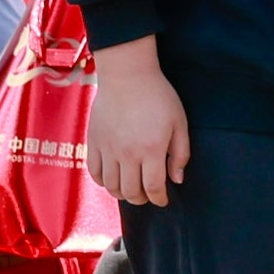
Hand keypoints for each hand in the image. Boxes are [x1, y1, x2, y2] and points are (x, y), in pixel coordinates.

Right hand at [86, 35, 190, 209]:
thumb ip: (180, 153)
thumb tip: (177, 179)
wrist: (127, 74)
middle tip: (147, 195)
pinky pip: (94, 173)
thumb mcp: (179, 122)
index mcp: (152, 149)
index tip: (162, 200)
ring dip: (122, 193)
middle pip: (131, 192)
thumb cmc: (158, 95)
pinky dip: (104, 182)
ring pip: (112, 187)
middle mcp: (128, 153)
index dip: (159, 199)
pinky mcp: (93, 142)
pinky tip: (113, 178)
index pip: (154, 188)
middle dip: (142, 199)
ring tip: (130, 188)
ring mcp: (108, 148)